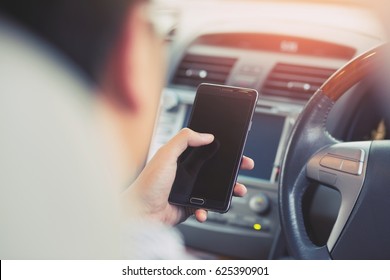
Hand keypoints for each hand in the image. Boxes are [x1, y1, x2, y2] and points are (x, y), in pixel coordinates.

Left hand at [123, 128, 253, 225]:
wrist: (140, 215)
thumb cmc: (147, 185)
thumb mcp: (165, 155)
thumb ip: (184, 140)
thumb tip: (206, 135)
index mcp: (181, 159)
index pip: (206, 149)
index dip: (222, 148)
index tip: (236, 149)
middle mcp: (186, 173)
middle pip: (216, 168)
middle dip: (233, 168)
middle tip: (245, 167)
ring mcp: (189, 191)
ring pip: (216, 189)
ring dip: (229, 190)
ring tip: (237, 191)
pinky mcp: (189, 207)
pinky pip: (205, 208)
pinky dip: (208, 210)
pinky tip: (203, 210)